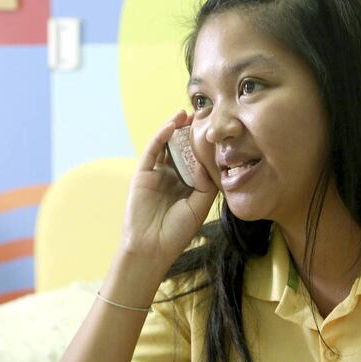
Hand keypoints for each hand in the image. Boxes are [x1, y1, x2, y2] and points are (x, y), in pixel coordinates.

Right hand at [121, 110, 217, 264]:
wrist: (152, 247)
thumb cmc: (177, 232)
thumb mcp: (200, 205)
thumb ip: (206, 183)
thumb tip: (205, 160)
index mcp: (187, 186)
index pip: (197, 160)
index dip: (205, 146)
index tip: (217, 130)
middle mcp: (172, 178)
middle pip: (182, 149)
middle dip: (191, 133)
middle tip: (203, 114)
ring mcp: (157, 174)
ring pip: (167, 146)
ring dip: (176, 129)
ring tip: (187, 114)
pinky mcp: (143, 173)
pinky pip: (152, 150)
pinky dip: (161, 136)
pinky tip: (172, 125)